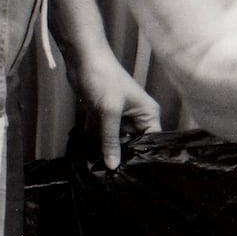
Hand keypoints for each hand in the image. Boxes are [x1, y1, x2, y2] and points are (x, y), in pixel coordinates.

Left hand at [72, 51, 161, 169]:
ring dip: (112, 151)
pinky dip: (102, 144)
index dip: (144, 155)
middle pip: (136, 143)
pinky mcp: (107, 118)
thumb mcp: (109, 111)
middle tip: (117, 174)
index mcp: (148, 113)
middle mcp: (138, 117)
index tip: (133, 172)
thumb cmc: (104, 79)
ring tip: (106, 169)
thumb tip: (113, 166)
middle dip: (126, 155)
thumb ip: (111, 140)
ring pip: (120, 141)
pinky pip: (108, 136)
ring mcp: (122, 118)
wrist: (83, 61)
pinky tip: (97, 157)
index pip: (152, 141)